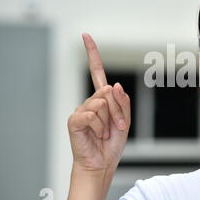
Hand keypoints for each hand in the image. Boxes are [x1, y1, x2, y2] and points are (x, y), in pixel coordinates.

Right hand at [67, 33, 130, 171]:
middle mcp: (90, 101)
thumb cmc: (111, 143)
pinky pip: (93, 115)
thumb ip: (122, 102)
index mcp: (102, 99)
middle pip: (109, 92)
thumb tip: (113, 84)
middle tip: (116, 127)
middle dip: (118, 111)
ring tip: (105, 133)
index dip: (92, 53)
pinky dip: (99, 128)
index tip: (85, 36)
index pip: (97, 72)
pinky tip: (96, 135)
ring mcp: (81, 109)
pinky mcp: (74, 119)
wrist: (101, 163)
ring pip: (103, 103)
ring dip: (109, 121)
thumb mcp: (124, 120)